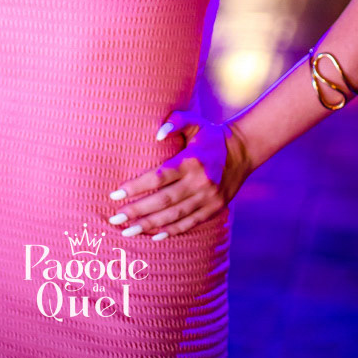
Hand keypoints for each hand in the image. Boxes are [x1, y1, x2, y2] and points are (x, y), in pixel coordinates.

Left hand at [106, 107, 251, 240]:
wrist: (242, 151)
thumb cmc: (209, 135)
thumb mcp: (194, 121)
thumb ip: (175, 122)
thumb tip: (157, 134)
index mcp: (191, 161)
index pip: (159, 177)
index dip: (136, 187)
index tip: (115, 194)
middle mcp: (200, 182)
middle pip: (163, 201)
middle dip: (137, 211)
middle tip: (115, 218)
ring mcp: (208, 199)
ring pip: (174, 216)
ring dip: (149, 225)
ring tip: (128, 231)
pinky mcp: (214, 209)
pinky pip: (189, 223)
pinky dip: (171, 231)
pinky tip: (153, 236)